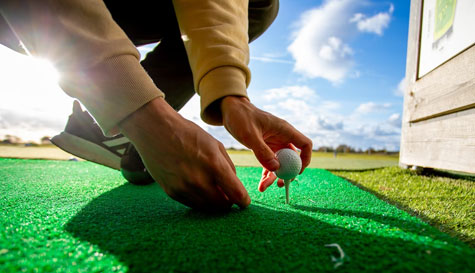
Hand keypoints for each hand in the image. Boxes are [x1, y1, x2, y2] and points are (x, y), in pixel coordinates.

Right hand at [119, 97, 249, 209]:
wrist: (155, 130)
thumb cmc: (188, 134)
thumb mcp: (215, 145)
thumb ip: (228, 168)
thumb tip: (234, 188)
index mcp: (214, 165)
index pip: (236, 194)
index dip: (243, 201)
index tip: (244, 202)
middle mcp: (199, 180)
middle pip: (223, 205)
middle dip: (229, 201)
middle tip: (228, 194)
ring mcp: (184, 188)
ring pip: (207, 208)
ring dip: (214, 203)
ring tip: (213, 190)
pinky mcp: (172, 192)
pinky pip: (192, 204)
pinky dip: (200, 200)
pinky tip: (199, 188)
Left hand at [220, 96, 311, 191]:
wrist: (230, 110)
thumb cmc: (240, 117)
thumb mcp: (249, 135)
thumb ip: (262, 152)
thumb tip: (276, 168)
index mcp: (284, 130)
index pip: (304, 144)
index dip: (305, 159)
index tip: (297, 171)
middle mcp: (281, 137)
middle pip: (292, 158)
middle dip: (287, 172)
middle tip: (279, 185)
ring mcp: (274, 143)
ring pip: (280, 163)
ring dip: (275, 176)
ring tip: (264, 187)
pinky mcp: (265, 147)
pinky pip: (270, 163)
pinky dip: (267, 173)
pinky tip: (260, 183)